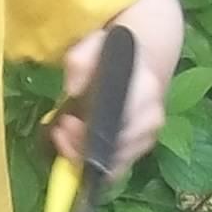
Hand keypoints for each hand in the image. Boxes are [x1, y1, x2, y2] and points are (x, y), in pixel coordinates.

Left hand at [52, 0, 184, 171]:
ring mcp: (148, 136)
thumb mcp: (94, 43)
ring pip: (114, 164)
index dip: (87, 133)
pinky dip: (93, 162)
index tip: (65, 122)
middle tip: (59, 129)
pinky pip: (116, 167)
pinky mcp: (141, 147)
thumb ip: (80, 60)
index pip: (116, 125)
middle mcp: (152, 118)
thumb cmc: (113, 51)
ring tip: (64, 135)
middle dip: (80, 147)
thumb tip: (73, 89)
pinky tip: (76, 146)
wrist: (141, 57)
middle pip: (114, 150)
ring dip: (83, 156)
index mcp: (145, 91)